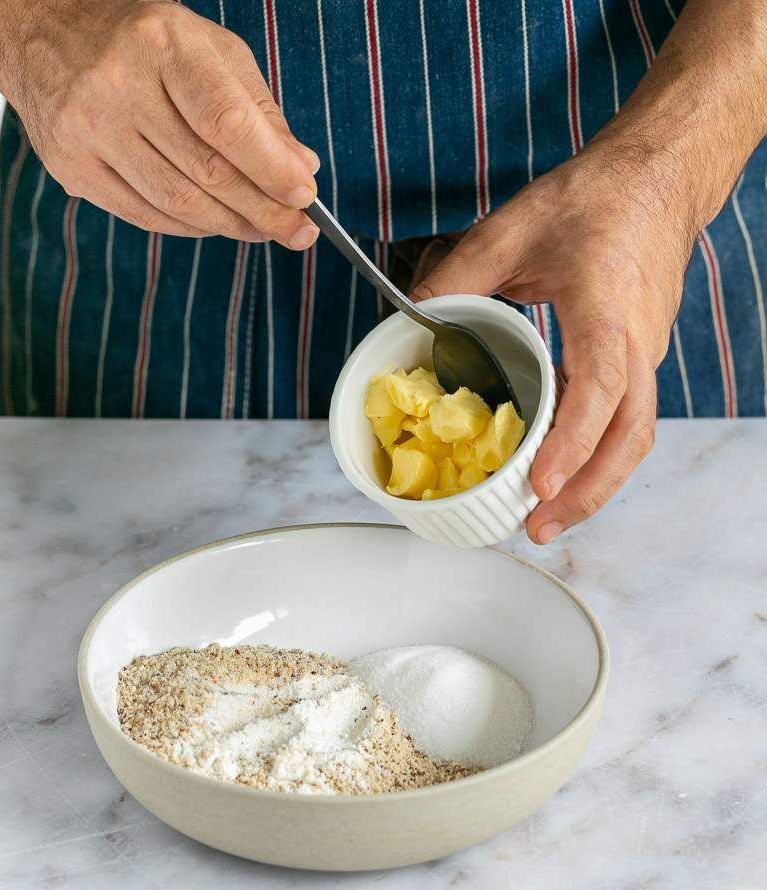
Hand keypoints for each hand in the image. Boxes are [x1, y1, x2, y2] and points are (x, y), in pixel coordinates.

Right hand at [0, 0, 319, 244]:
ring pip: (177, 202)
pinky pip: (145, 216)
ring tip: (262, 229)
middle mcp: (118, 84)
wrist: (42, 31)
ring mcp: (88, 129)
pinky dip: (191, 227)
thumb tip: (301, 167)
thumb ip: (258, 109)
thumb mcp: (208, 50)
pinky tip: (216, 223)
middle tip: (296, 230)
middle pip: (206, 171)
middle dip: (262, 210)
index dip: (271, 168)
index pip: (226, 121)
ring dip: (230, 225)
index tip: (305, 196)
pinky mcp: (70, 167)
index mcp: (162, 44)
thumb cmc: (141, 40)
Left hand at [412, 142, 695, 542]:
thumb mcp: (514, 226)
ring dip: (594, 484)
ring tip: (545, 517)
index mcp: (607, 310)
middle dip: (586, 491)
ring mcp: (643, 356)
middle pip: (628, 438)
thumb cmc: (597, 199)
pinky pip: (624, 421)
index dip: (571, 442)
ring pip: (632, 438)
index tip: (539, 483)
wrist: (658, 181)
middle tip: (537, 527)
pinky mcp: (638, 361)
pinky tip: (558, 473)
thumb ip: (460, 272)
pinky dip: (594, 456)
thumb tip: (413, 314)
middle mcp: (636, 344)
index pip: (599, 389)